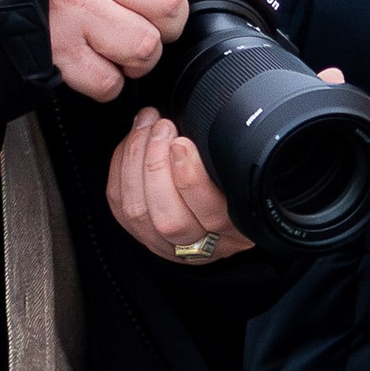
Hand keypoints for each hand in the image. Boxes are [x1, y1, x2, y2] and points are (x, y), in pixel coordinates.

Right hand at [45, 0, 227, 100]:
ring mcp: (72, 10)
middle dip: (170, 20)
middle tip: (151, 18)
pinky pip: (111, 81)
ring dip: (142, 55)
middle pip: (168, 0)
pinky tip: (97, 60)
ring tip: (122, 42)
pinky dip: (110, 80)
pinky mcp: (59, 51)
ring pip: (146, 46)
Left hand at [107, 104, 249, 262]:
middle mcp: (201, 245)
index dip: (190, 179)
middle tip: (161, 127)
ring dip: (135, 162)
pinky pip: (120, 206)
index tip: (182, 143)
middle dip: (156, 165)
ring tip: (145, 126)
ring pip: (138, 213)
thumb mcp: (248, 178)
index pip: (213, 215)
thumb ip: (232, 161)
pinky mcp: (142, 235)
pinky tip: (131, 144)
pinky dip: (120, 169)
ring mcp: (167, 244)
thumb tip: (205, 125)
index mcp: (237, 231)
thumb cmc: (241, 191)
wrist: (225, 217)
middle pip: (169, 219)